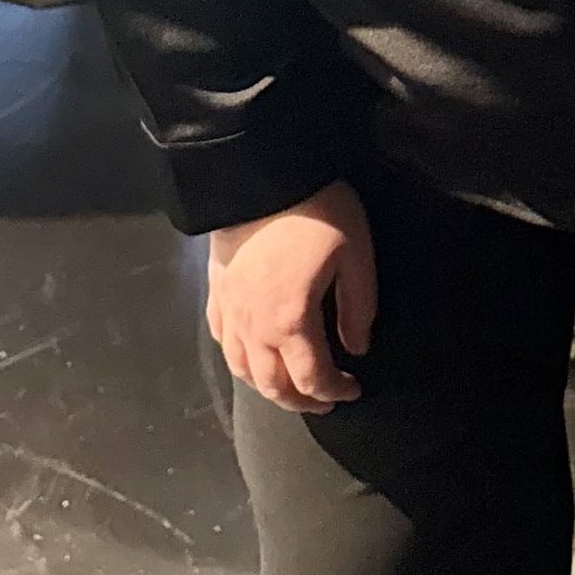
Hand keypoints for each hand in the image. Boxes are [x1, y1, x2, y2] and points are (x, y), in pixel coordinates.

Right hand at [206, 180, 376, 411]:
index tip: (354, 389)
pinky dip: (240, 359)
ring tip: (293, 386)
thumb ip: (358, 309)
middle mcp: (252, 326)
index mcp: (289, 321)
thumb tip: (357, 348)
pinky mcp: (215, 291)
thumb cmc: (318, 211)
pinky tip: (254, 355)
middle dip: (301, 401)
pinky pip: (221, 340)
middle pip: (272, 385)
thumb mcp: (356, 256)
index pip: (312, 378)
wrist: (263, 173)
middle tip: (325, 401)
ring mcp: (228, 310)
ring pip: (242, 369)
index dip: (334, 392)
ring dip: (269, 387)